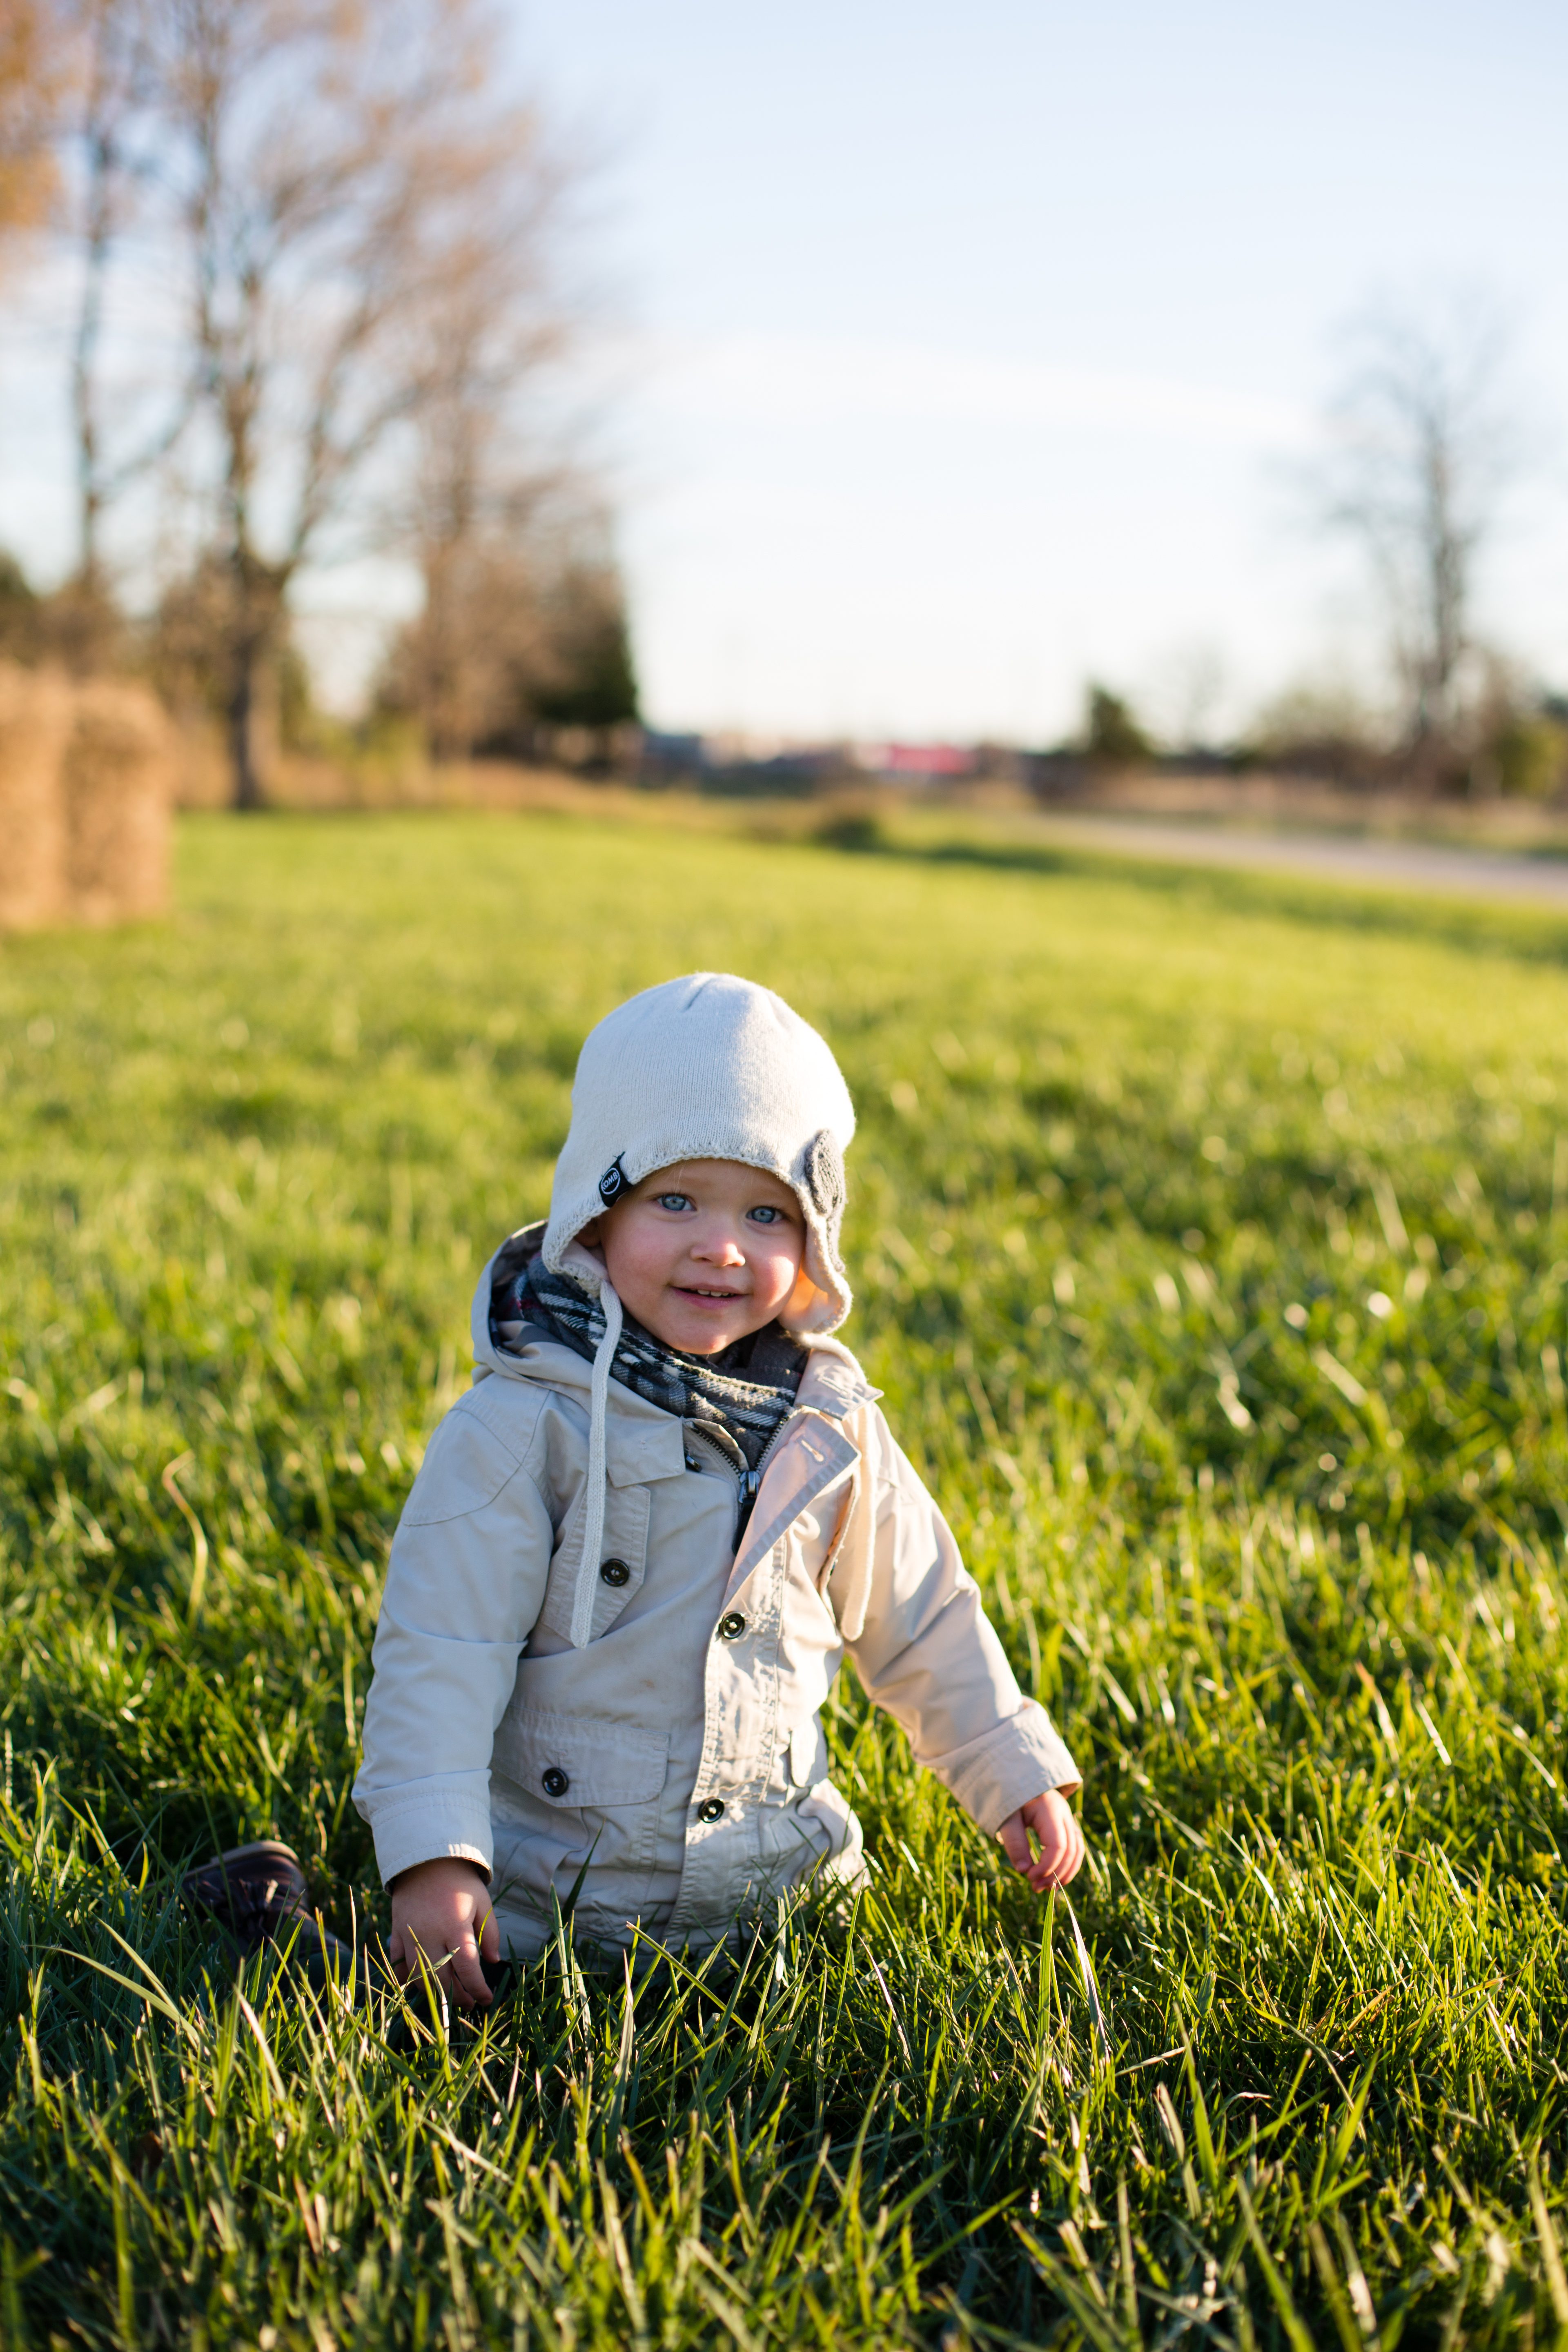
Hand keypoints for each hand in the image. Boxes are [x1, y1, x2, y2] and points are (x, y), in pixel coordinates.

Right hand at [388, 1857, 499, 2007]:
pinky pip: (397, 1962)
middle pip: (440, 1977)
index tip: (486, 1999)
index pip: (467, 1966)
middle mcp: (429, 1932)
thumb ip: (489, 1933)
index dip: (477, 1988)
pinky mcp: (396, 1931)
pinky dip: (406, 1976)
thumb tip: (493, 1962)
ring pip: (417, 1975)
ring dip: (433, 1992)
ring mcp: (409, 1933)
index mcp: (455, 1924)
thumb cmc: (460, 1883)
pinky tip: (420, 1984)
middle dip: (457, 1996)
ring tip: (448, 1998)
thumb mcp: (482, 1902)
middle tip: (469, 2003)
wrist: (428, 1860)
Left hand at [997, 1787, 1084, 1892]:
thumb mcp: (1007, 1818)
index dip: (1047, 1867)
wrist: (1017, 1778)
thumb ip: (1015, 1843)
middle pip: (1071, 1851)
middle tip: (1036, 1888)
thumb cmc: (1010, 1798)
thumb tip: (1024, 1871)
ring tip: (1048, 1889)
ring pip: (1078, 1851)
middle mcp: (1064, 1814)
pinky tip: (1055, 1877)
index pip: (1057, 1846)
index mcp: (1049, 1810)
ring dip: (1065, 1872)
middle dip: (1056, 1873)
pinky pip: (1075, 1848)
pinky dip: (1068, 1865)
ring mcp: (1068, 1819)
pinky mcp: (1067, 1826)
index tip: (1029, 1877)